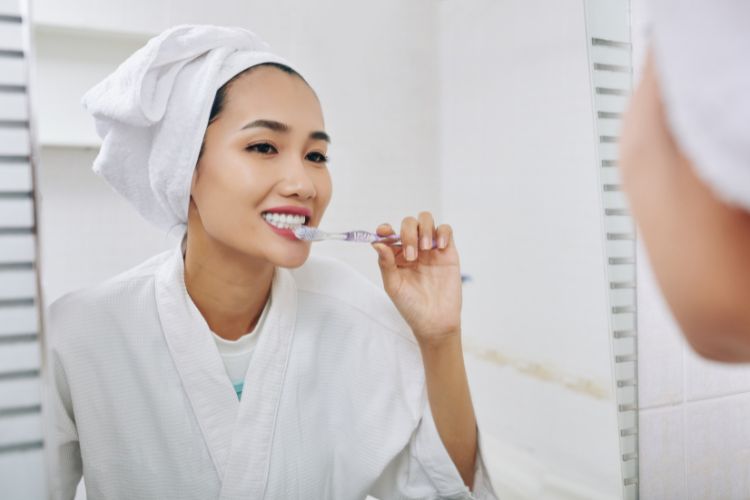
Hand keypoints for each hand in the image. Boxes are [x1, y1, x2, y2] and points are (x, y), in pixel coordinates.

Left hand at [371, 211, 461, 345]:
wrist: (435, 321)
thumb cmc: (411, 306)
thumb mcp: (393, 286)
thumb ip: (385, 264)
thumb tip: (377, 243)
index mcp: (396, 255)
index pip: (389, 233)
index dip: (385, 229)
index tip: (383, 232)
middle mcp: (413, 248)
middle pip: (409, 223)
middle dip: (408, 233)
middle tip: (411, 255)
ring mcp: (431, 249)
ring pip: (426, 220)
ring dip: (424, 229)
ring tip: (425, 249)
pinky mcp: (448, 252)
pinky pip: (446, 230)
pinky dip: (442, 232)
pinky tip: (439, 246)